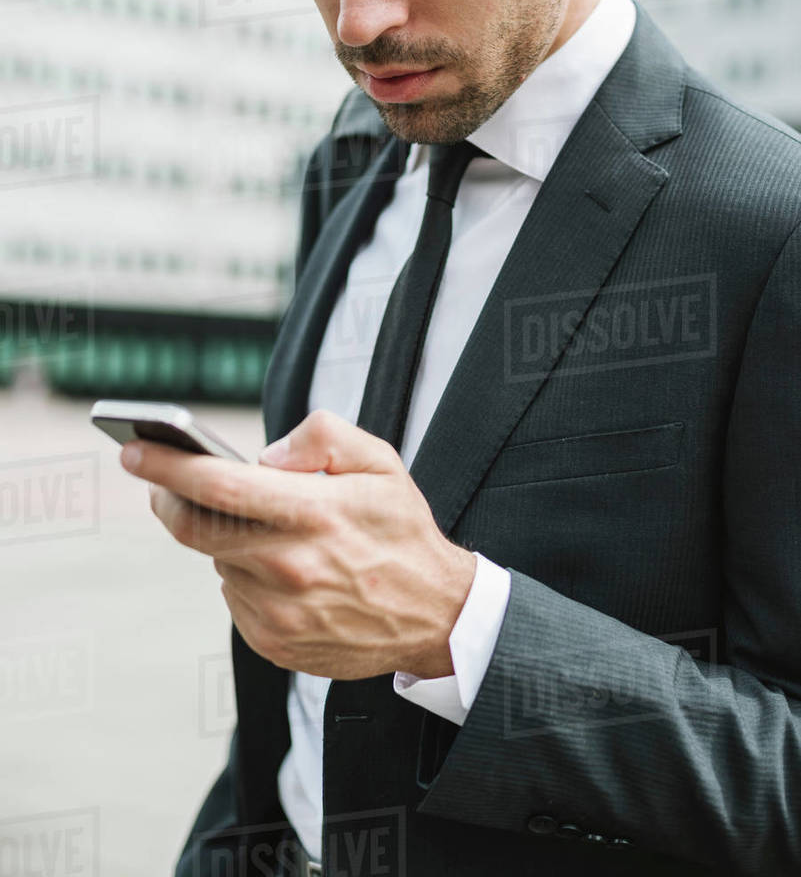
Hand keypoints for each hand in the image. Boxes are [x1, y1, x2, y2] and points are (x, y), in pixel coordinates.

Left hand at [121, 409, 476, 679]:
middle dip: (169, 499)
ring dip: (227, 539)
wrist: (435, 616)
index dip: (168, 467)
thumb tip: (264, 456)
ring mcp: (278, 610)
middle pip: (195, 529)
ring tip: (271, 532)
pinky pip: (233, 596)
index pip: (218, 487)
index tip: (135, 452)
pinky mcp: (272, 641)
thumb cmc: (403, 533)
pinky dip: (245, 574)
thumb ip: (320, 437)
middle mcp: (289, 565)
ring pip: (218, 560)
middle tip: (166, 484)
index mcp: (314, 514)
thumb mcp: (379, 461)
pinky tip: (283, 570)